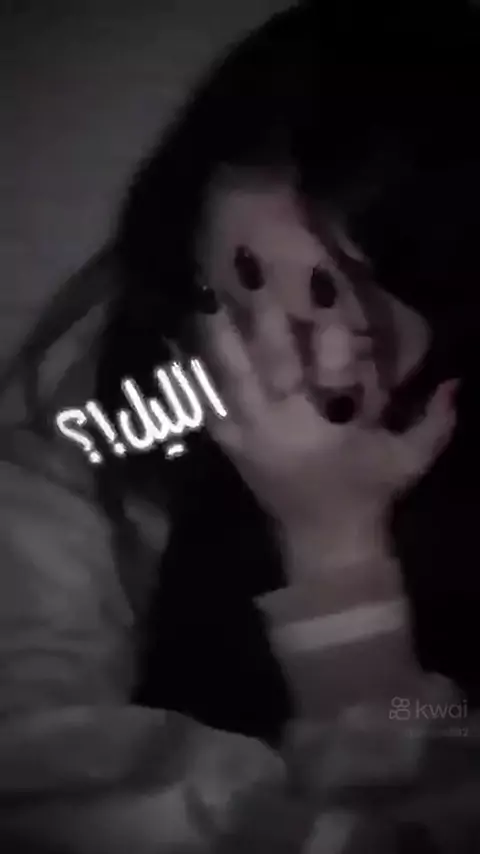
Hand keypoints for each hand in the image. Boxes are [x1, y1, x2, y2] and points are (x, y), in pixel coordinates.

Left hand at [198, 290, 457, 577]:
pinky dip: (190, 377)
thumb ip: (436, 421)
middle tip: (249, 267)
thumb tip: (457, 379)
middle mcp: (290, 426)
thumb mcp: (411, 461)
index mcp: (336, 427)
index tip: (318, 280)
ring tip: (203, 291)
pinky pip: (206, 407)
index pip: (335, 370)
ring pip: (233, 380)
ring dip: (219, 335)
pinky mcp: (233, 447)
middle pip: (274, 365)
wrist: (324, 543)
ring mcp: (254, 436)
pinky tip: (172, 344)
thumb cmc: (370, 496)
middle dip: (263, 317)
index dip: (327, 326)